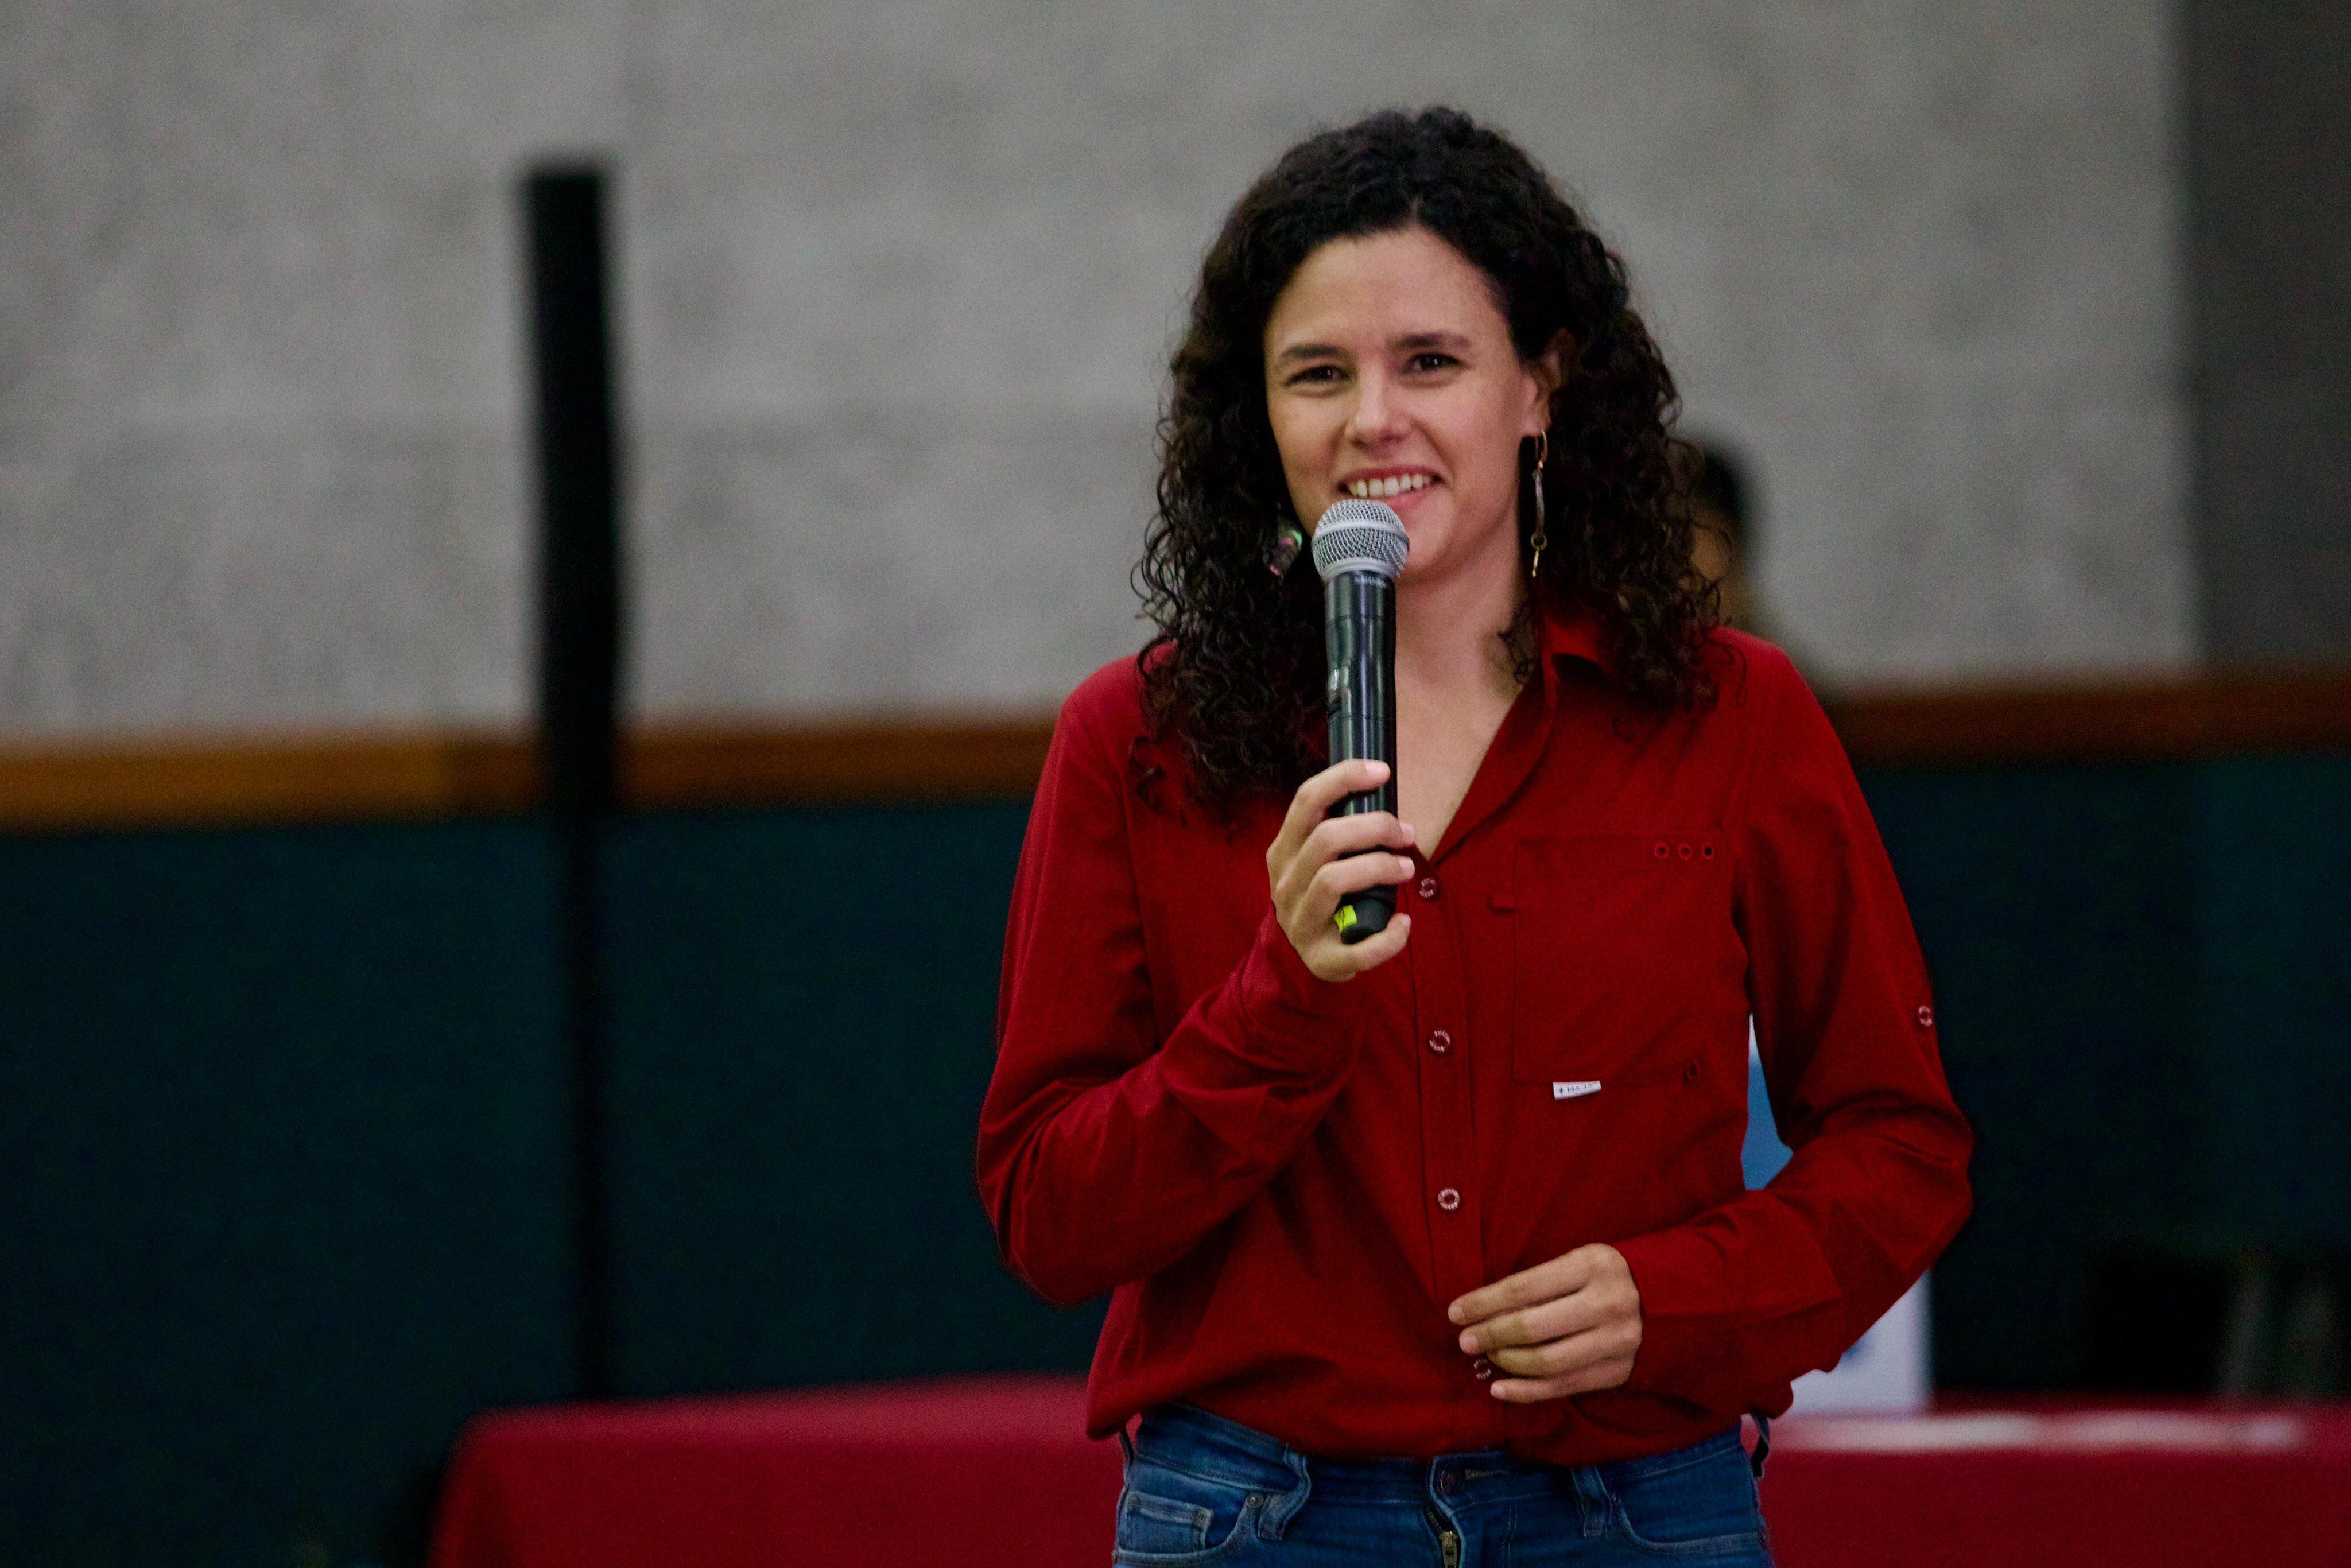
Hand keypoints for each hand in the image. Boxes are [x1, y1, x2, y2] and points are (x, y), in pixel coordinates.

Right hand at [1265, 758, 1414, 981]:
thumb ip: (1337, 831)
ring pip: (1333, 880)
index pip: (1306, 800)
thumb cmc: (1321, 896)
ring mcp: (1300, 922)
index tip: (1383, 772)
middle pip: (1326, 838)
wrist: (1301, 957)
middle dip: (1375, 827)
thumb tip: (1382, 788)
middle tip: (1406, 833)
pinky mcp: (1322, 959)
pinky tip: (1403, 923)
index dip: (1344, 778)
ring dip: (1380, 868)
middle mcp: (1285, 883)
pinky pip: (1358, 949)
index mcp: (1283, 851)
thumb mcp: (1314, 860)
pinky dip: (1389, 936)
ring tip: (1407, 868)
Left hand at [1448, 1243, 1642, 1401]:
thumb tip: (1485, 1308)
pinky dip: (1528, 1391)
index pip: (1524, 1287)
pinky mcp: (1620, 1371)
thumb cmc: (1613, 1275)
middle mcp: (1607, 1303)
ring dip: (1507, 1363)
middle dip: (1490, 1335)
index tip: (1456, 1312)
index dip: (1484, 1302)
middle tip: (1465, 1341)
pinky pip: (1564, 1386)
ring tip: (1485, 1359)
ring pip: (1546, 1361)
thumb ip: (1543, 1281)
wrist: (1678, 1299)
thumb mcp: (1583, 1261)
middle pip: (1532, 1327)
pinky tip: (1501, 1389)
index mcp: (1593, 1265)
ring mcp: (1617, 1341)